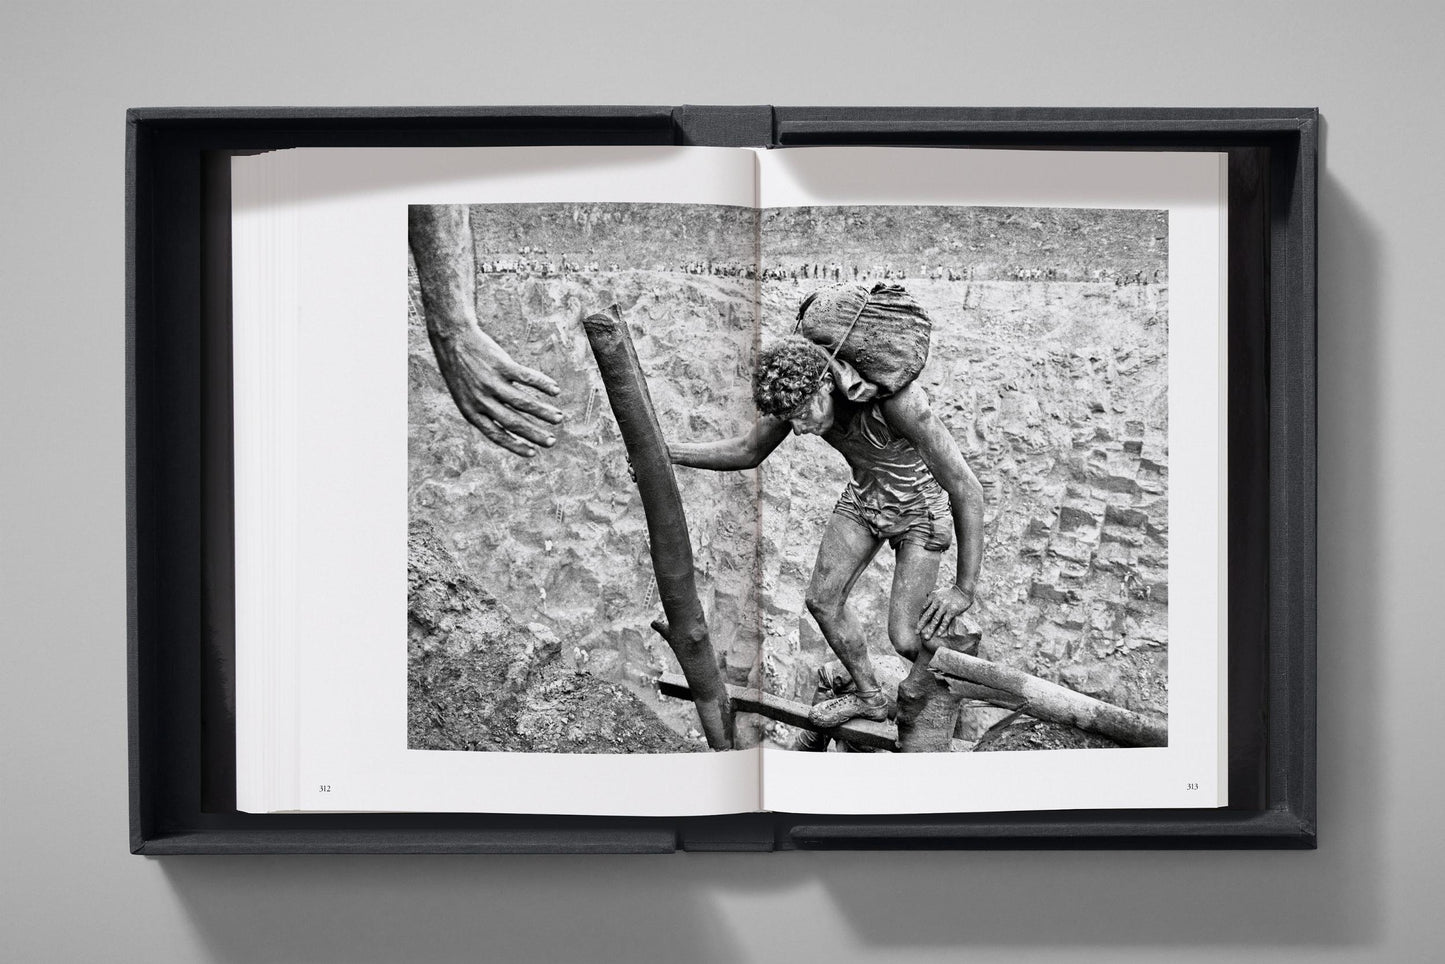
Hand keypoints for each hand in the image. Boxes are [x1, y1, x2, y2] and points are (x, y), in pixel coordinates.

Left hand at [428, 324, 563, 456]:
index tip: (533, 453)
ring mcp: (491, 381)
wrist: (451, 339)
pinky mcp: (500, 364)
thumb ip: (484, 409)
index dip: (515, 445)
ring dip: (543, 412)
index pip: (495, 434)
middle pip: (513, 421)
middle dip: (535, 434)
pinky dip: (543, 384)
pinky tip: (555, 390)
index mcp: (471, 411)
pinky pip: (526, 377)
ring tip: (559, 418)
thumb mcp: (464, 395)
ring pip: (522, 402)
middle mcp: (481, 399)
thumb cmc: (461, 370)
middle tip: (552, 442)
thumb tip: (513, 426)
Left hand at [917, 585, 974, 640]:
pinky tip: (938, 634)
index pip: (924, 609)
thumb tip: (924, 599)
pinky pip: (945, 621)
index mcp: (932, 596)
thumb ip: (932, 596)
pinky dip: (941, 628)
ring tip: (926, 637)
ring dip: (930, 630)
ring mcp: (944, 606)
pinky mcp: (952, 611)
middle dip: (921, 625)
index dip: (920, 617)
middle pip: (927, 615)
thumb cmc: (950, 592)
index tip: (919, 625)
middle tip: (916, 632)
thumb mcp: (939, 591)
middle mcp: (937, 601)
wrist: (963, 590)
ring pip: (935, 620)